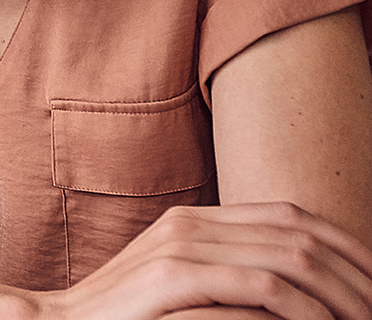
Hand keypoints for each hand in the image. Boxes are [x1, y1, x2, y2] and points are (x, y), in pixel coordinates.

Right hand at [34, 203, 371, 319]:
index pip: (293, 216)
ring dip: (339, 297)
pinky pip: (260, 288)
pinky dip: (302, 311)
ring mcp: (180, 249)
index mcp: (195, 220)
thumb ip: (227, 275)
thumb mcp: (181, 287)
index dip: (348, 247)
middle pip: (300, 236)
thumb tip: (298, 290)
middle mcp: (190, 225)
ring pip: (289, 259)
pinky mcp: (173, 279)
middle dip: (355, 278)